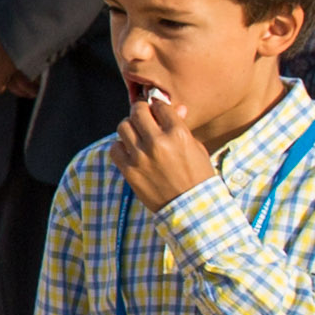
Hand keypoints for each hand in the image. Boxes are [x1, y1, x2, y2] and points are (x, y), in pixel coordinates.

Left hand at [111, 80, 214, 209]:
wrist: (192, 208)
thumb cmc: (198, 177)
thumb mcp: (197, 148)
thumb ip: (181, 127)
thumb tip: (176, 108)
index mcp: (178, 134)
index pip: (160, 106)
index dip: (158, 107)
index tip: (157, 111)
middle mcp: (157, 142)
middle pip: (137, 112)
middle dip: (140, 111)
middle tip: (143, 117)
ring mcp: (141, 157)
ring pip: (123, 127)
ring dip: (129, 127)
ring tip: (136, 135)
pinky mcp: (130, 171)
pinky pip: (115, 148)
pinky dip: (121, 147)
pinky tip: (130, 151)